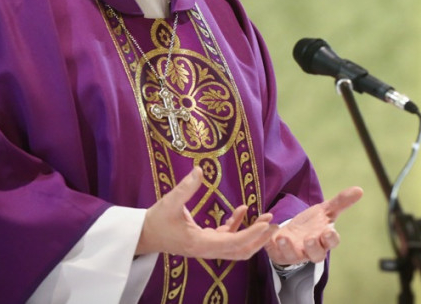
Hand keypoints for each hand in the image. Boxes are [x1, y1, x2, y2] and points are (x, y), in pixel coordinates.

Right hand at [136, 166, 277, 259]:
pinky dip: (237, 226)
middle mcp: (206, 249)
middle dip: (260, 239)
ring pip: (236, 247)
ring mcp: (207, 247)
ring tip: (267, 219)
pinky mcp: (205, 241)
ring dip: (252, 234)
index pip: (233, 243)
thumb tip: (198, 170)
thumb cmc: (155, 221)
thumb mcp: (169, 202)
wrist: (144, 235)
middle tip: (276, 225)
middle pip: (241, 251)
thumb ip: (184, 188)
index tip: (265, 222)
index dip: (251, 233)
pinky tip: (241, 210)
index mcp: (200, 243)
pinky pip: (227, 238)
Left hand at [266, 186, 362, 265]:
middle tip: (309, 239)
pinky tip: (270, 231)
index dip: (330, 239)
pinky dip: (270, 242)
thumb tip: (359, 189)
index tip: (328, 231)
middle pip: (315, 255)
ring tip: (284, 237)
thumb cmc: (311, 224)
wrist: (291, 232)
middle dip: (313, 248)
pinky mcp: (277, 253)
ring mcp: (293, 253)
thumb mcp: (325, 210)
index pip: (331, 243)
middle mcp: (310, 250)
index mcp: (323, 239)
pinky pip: (273, 251)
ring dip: (288, 247)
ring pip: (292, 256)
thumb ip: (341, 202)